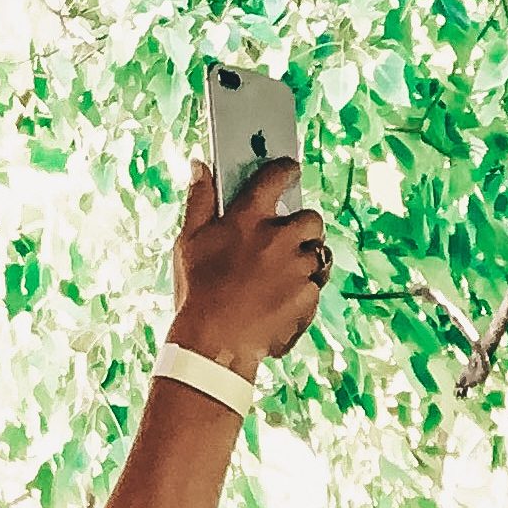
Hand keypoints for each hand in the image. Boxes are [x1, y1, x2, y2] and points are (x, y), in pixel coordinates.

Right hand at [167, 160, 328, 376]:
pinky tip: (280, 302)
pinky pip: (315, 287)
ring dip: (305, 261)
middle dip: (304, 226)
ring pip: (318, 254)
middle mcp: (278, 238)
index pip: (275, 177)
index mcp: (249, 217)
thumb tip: (200, 166)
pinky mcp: (308, 296)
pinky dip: (303, 293)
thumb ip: (199, 200)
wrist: (216, 341)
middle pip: (311, 219)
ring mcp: (297, 268)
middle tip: (287, 240)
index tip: (290, 170)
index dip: (286, 170)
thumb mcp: (189, 241)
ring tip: (280, 276)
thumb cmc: (199, 291)